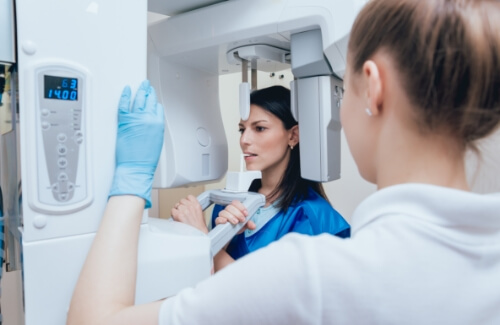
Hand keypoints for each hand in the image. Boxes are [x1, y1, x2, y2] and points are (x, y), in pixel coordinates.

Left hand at [109, 80, 164, 207]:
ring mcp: (136, 118)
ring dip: (140, 90)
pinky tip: (127, 90)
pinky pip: (124, 104)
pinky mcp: (124, 121)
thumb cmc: (146, 159)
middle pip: (149, 100)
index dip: (154, 102)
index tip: (153, 99)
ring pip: (139, 99)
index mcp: (158, 124)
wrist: (136, 167)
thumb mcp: (157, 141)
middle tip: (147, 86)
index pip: (157, 107)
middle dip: (148, 91)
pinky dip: (125, 95)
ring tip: (141, 85)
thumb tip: (150, 122)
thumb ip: (154, 128)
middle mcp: (148, 119)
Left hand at [171, 195, 208, 233]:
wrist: (198, 234)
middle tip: (183, 212)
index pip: (189, 197)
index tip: (186, 204)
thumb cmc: (199, 227)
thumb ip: (193, 207)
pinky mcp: (178, 215)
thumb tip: (187, 206)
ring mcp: (184, 210)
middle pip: (181, 200)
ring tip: (180, 216)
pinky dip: (173, 214)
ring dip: (177, 210)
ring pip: (177, 205)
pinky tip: (177, 218)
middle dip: (181, 206)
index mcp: (197, 205)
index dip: (186, 201)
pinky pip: (172, 210)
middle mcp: (190, 206)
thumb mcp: (200, 214)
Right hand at [215, 200, 255, 233]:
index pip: (235, 202)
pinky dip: (221, 219)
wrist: (232, 234)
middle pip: (230, 207)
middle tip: (242, 220)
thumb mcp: (245, 224)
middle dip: (238, 213)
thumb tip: (253, 226)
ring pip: (224, 212)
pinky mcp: (218, 222)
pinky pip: (218, 219)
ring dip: (231, 217)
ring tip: (236, 222)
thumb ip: (249, 224)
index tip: (246, 213)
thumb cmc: (238, 226)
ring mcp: (222, 216)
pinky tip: (225, 221)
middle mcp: (228, 211)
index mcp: (234, 208)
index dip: (241, 207)